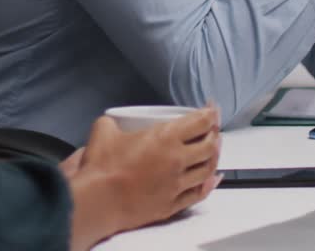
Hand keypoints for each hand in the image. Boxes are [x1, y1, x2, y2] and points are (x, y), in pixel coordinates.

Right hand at [67, 106, 221, 249]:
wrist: (98, 201)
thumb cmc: (102, 168)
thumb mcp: (104, 130)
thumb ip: (113, 122)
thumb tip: (112, 123)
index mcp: (165, 137)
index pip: (200, 122)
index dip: (211, 113)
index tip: (211, 109)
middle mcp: (177, 160)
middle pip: (210, 146)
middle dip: (215, 135)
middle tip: (212, 130)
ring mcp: (177, 184)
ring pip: (208, 169)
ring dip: (215, 158)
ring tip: (213, 152)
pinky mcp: (172, 204)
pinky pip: (199, 194)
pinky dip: (209, 185)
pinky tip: (212, 180)